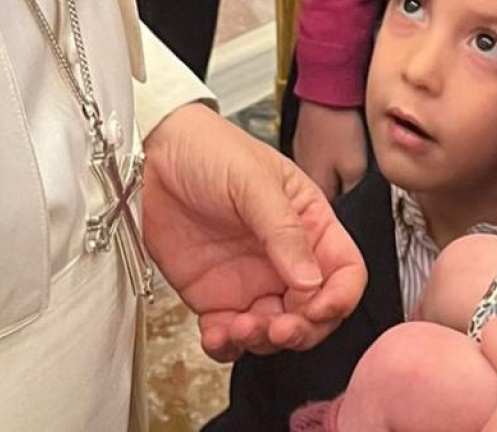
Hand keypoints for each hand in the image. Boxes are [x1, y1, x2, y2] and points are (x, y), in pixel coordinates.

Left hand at [143, 104, 368, 361]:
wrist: (152, 156)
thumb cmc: (211, 151)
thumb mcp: (254, 180)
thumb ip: (284, 231)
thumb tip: (310, 281)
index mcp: (309, 225)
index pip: (345, 272)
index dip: (340, 296)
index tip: (318, 308)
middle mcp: (286, 260)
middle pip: (315, 312)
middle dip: (302, 330)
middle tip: (278, 328)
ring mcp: (251, 282)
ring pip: (275, 332)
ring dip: (262, 341)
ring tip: (238, 328)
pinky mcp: (215, 298)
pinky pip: (230, 336)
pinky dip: (226, 346)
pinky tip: (216, 335)